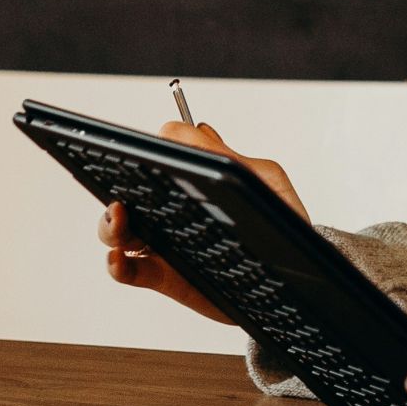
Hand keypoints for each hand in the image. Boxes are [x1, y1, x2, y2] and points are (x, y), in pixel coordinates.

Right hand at [96, 121, 312, 324]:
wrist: (296, 270)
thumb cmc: (283, 218)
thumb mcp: (265, 180)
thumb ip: (231, 158)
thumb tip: (197, 129)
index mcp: (195, 182)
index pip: (160, 160)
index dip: (149, 152)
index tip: (148, 153)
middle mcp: (174, 209)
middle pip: (129, 193)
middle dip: (117, 187)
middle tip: (124, 190)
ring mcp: (166, 242)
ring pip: (120, 231)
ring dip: (110, 224)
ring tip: (120, 217)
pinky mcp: (165, 276)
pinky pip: (129, 271)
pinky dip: (116, 265)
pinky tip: (119, 258)